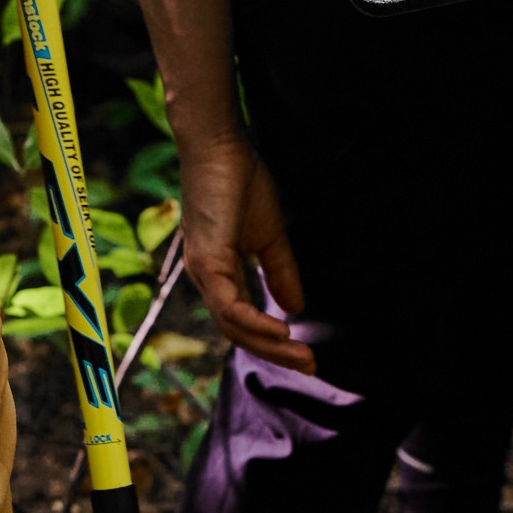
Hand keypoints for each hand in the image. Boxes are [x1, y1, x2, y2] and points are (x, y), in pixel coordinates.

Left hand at [178, 137, 313, 373]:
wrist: (220, 145)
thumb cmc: (240, 181)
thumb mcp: (269, 236)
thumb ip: (281, 272)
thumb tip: (296, 307)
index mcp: (218, 273)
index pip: (243, 321)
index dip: (273, 342)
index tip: (306, 356)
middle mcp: (206, 278)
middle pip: (237, 332)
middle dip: (274, 353)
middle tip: (309, 367)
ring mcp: (203, 272)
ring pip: (233, 326)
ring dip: (268, 345)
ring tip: (300, 355)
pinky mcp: (206, 261)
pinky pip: (230, 306)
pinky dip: (256, 322)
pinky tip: (282, 331)